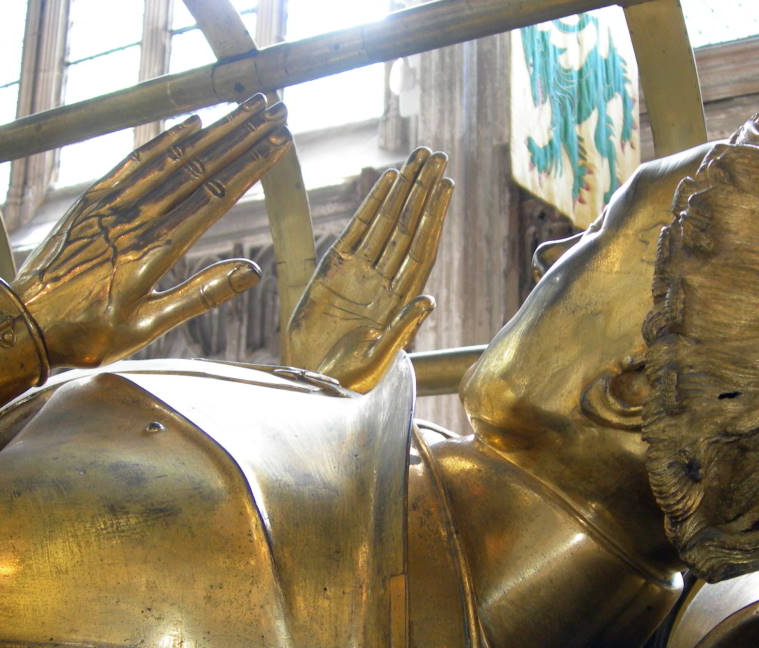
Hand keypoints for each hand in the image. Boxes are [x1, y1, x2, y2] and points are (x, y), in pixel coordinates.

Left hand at [12, 95, 290, 368]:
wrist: (23, 323)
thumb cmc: (87, 333)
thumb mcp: (147, 328)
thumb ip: (200, 296)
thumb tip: (251, 273)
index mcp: (153, 251)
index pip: (214, 197)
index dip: (250, 166)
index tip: (278, 142)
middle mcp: (135, 219)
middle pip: (200, 167)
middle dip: (242, 136)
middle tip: (275, 111)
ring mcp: (112, 205)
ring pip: (173, 158)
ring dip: (214, 131)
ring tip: (245, 110)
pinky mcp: (93, 201)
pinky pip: (136, 162)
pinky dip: (166, 141)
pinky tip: (192, 125)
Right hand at [287, 147, 452, 391]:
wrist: (312, 381)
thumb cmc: (348, 380)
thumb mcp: (378, 358)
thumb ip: (402, 329)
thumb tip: (428, 302)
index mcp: (401, 299)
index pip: (423, 248)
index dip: (435, 216)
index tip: (447, 185)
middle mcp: (385, 280)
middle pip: (409, 226)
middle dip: (423, 191)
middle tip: (435, 155)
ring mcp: (360, 273)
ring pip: (387, 221)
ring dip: (403, 189)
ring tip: (417, 157)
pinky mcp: (333, 270)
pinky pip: (357, 230)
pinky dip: (372, 204)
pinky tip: (386, 181)